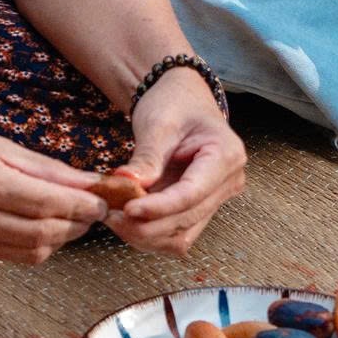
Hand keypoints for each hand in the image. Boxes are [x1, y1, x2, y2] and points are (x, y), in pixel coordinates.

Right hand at [0, 116, 107, 264]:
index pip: (50, 204)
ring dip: (61, 238)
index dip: (85, 206)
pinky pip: (12, 256)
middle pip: (46, 233)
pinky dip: (36, 245)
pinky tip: (43, 226)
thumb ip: (45, 168)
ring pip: (32, 251)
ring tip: (72, 218)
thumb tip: (89, 182)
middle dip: (79, 224)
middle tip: (96, 210)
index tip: (105, 199)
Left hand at [111, 68, 244, 255]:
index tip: (128, 210)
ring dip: (146, 235)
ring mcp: (215, 200)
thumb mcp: (158, 124)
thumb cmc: (175, 103)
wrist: (181, 100)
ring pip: (181, 236)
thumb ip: (146, 158)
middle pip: (186, 219)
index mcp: (226, 156)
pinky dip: (149, 233)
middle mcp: (227, 183)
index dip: (159, 208)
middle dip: (147, 224)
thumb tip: (126, 185)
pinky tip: (126, 220)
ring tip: (115, 217)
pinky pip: (175, 233)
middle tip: (110, 215)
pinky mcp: (199, 209)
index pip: (191, 194)